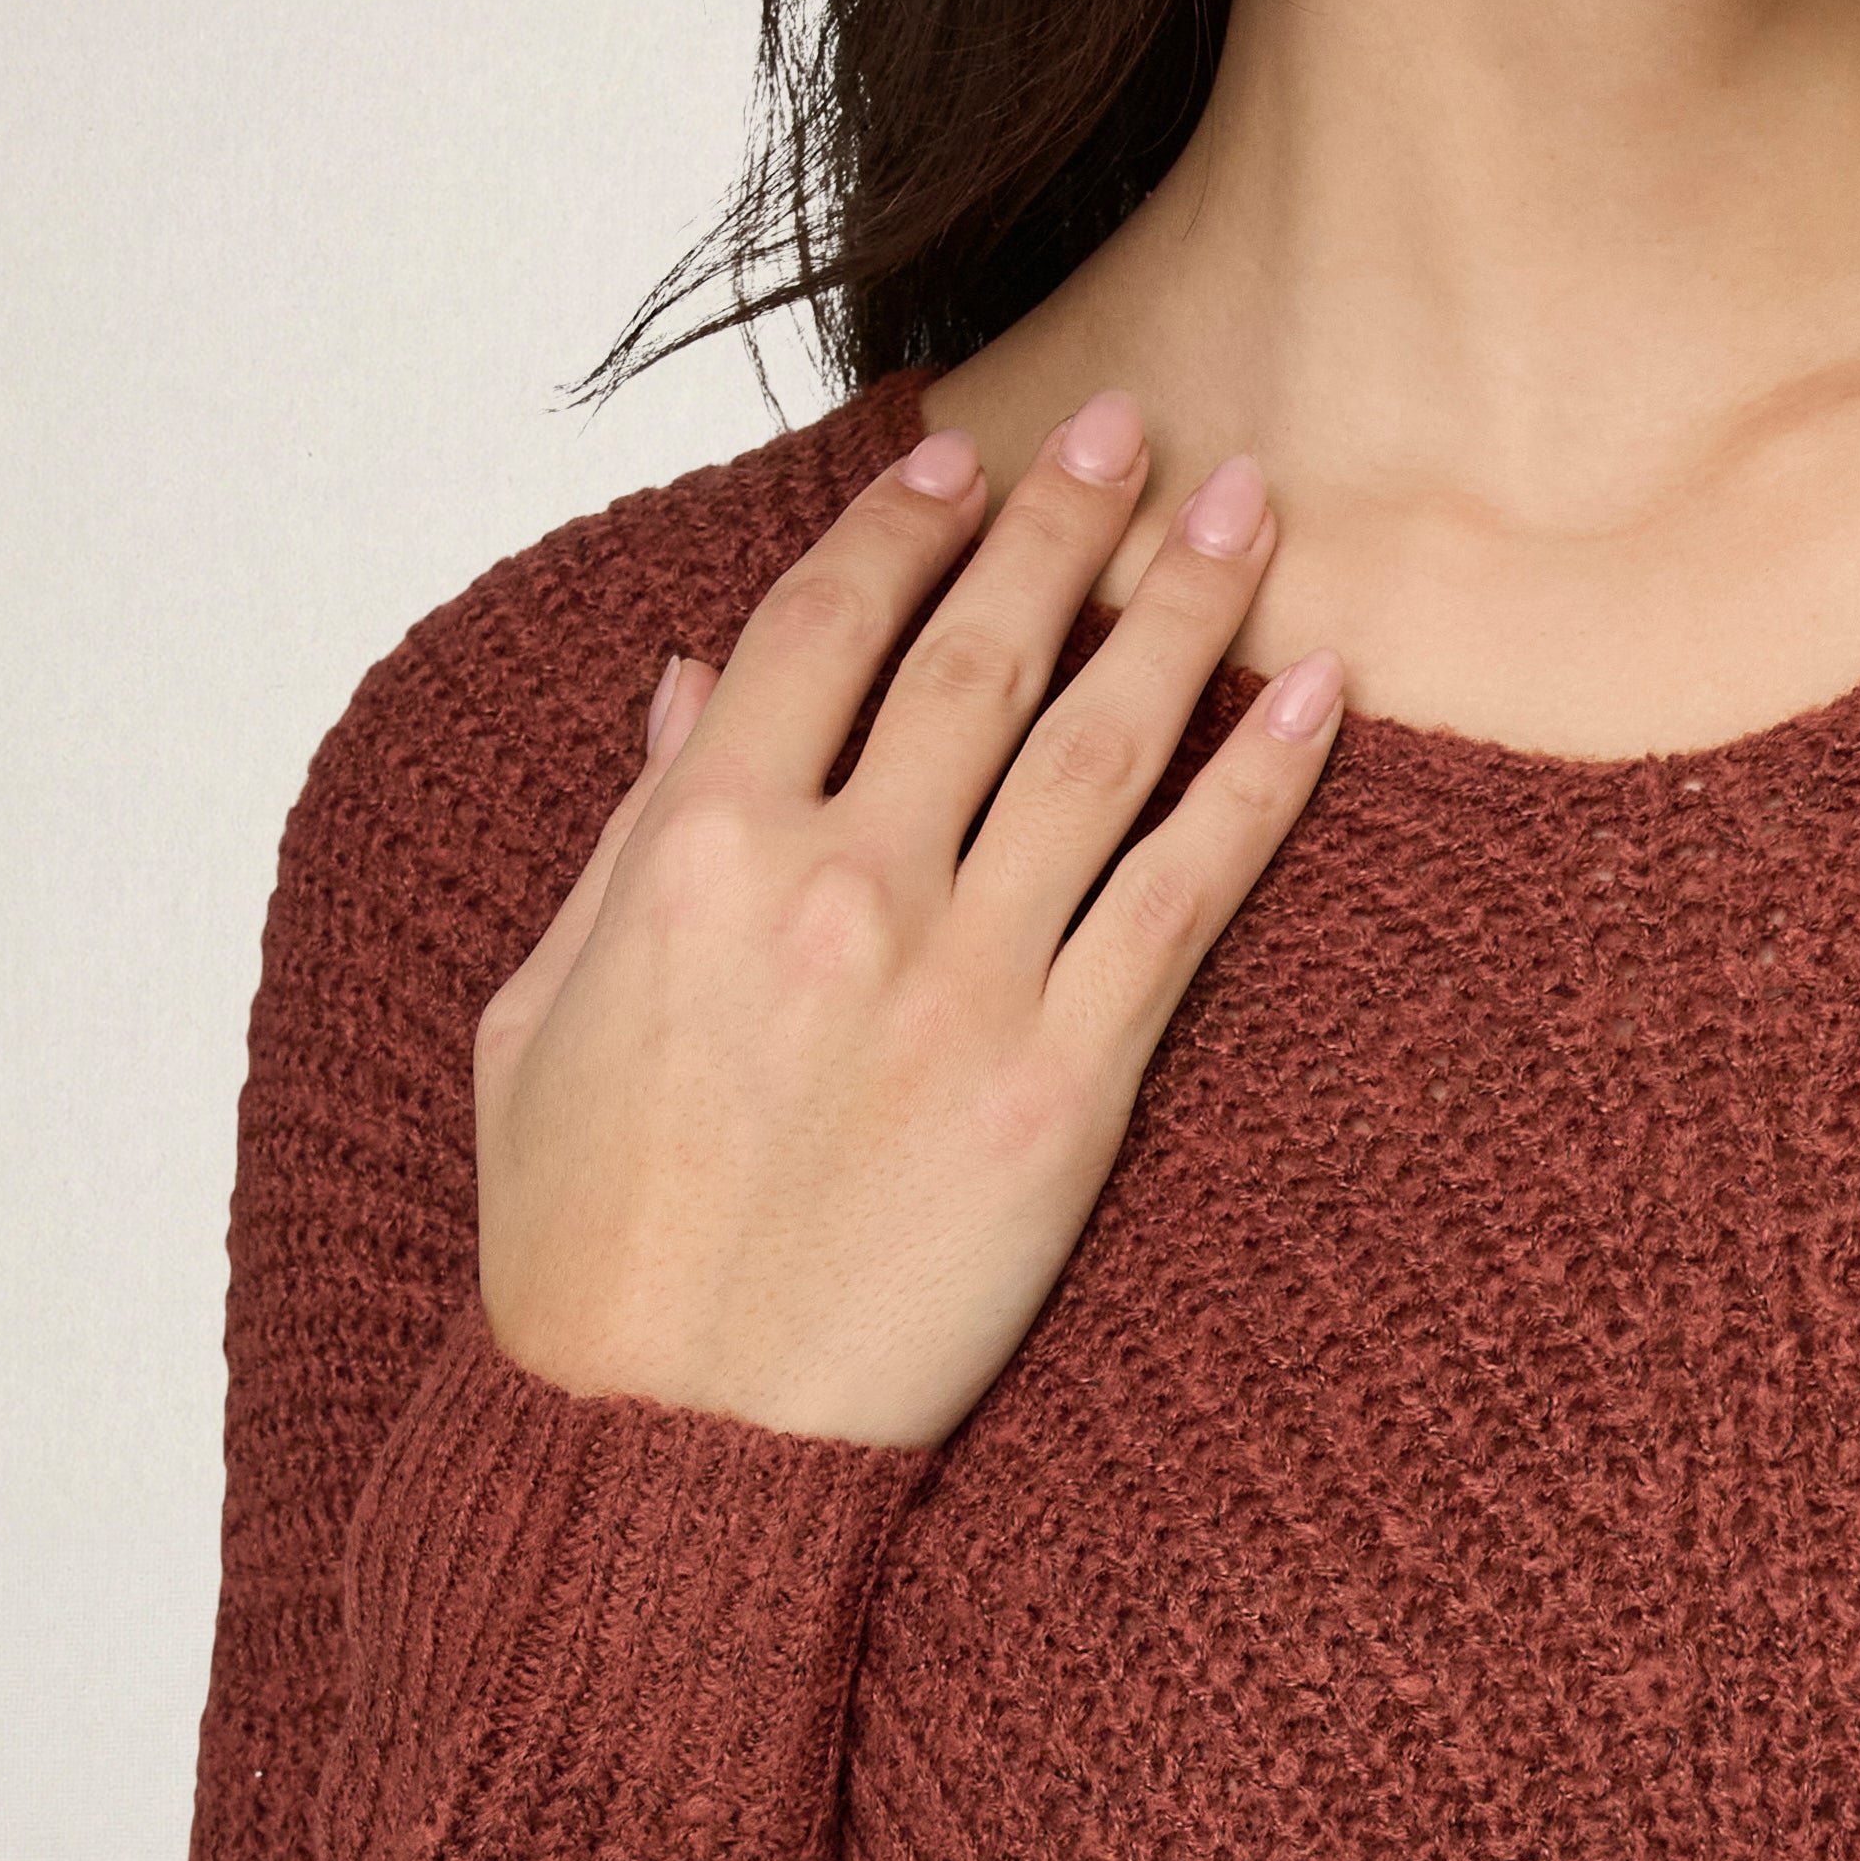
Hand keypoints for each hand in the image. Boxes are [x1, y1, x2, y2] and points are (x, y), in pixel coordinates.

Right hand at [474, 387, 1339, 1450]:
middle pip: (977, 657)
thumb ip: (632, 836)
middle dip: (1061, 523)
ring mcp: (961, 981)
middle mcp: (838, 887)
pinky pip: (1187, 896)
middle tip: (1129, 424)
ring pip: (1100, 746)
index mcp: (697, 850)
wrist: (665, 1437)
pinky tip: (1312, 694)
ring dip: (1179, 608)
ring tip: (1247, 509)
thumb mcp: (547, 1009)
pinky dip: (1259, 781)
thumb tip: (695, 686)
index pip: (820, 632)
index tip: (959, 463)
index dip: (900, 532)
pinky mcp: (1066, 1083)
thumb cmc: (585, 1236)